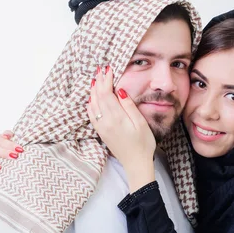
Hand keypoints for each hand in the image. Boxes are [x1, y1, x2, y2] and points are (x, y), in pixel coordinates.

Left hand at [86, 66, 155, 191]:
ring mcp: (101, 128)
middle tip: (100, 70)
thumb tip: (119, 90)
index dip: (106, 80)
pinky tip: (91, 99)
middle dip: (99, 82)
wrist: (136, 164)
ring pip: (92, 105)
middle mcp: (105, 122)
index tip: (108, 69)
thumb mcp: (140, 123)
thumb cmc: (143, 144)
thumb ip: (129, 106)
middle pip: (98, 97)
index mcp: (116, 118)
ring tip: (96, 80)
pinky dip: (90, 104)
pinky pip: (91, 115)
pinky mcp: (101, 132)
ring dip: (93, 91)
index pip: (107, 93)